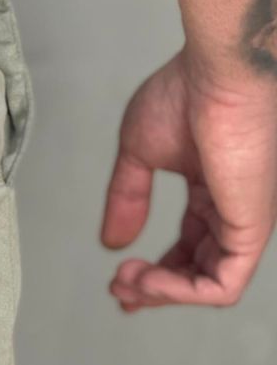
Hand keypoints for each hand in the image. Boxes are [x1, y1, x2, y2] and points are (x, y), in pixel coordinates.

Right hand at [100, 48, 276, 311]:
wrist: (219, 71)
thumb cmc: (188, 91)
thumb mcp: (139, 154)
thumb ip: (126, 200)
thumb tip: (112, 242)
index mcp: (213, 191)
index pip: (188, 248)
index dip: (154, 273)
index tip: (119, 282)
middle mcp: (234, 210)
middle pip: (197, 272)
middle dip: (153, 289)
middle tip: (119, 290)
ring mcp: (246, 222)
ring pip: (209, 286)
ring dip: (161, 293)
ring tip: (127, 284)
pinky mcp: (251, 230)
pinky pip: (221, 286)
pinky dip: (180, 293)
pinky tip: (147, 282)